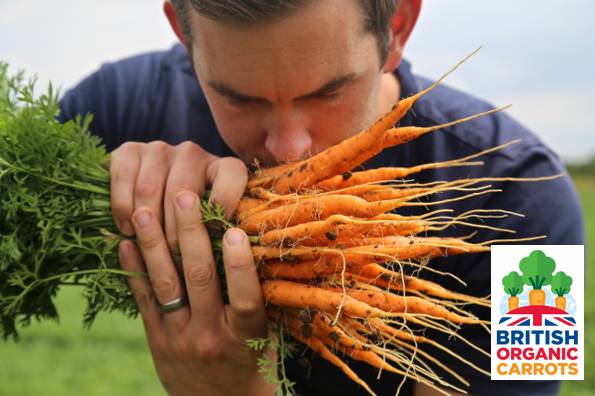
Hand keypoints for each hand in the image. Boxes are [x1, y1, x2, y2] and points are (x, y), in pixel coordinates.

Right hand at [108, 141, 245, 251]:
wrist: (150, 192)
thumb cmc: (191, 221)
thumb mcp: (213, 223)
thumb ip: (222, 229)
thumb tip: (229, 249)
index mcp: (221, 166)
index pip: (232, 174)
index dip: (225, 202)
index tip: (215, 232)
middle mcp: (192, 153)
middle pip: (181, 190)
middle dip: (176, 231)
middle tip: (173, 260)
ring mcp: (160, 149)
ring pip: (149, 187)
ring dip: (145, 223)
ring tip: (148, 250)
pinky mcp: (130, 150)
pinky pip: (123, 177)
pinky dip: (122, 207)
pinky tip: (127, 230)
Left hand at [118, 191, 275, 395]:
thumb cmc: (253, 363)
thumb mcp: (266, 336)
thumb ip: (259, 298)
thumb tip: (255, 246)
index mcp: (245, 336)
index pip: (245, 298)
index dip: (239, 265)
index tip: (234, 231)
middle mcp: (211, 337)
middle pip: (200, 281)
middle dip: (191, 235)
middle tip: (185, 197)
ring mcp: (180, 339)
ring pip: (166, 286)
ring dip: (154, 246)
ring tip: (146, 212)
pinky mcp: (157, 341)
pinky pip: (144, 302)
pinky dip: (134, 271)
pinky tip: (125, 243)